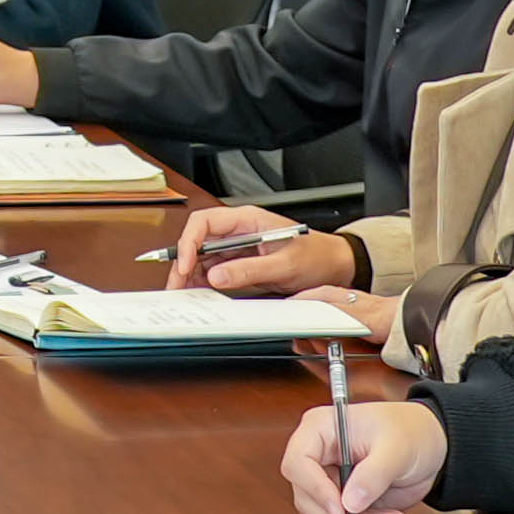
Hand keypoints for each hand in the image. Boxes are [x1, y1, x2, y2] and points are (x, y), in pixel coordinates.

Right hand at [171, 203, 360, 294]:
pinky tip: (198, 293)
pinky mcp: (241, 263)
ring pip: (202, 257)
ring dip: (190, 275)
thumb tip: (217, 276)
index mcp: (247, 219)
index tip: (186, 265)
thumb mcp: (284, 265)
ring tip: (184, 293)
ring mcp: (238, 247)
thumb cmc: (317, 256)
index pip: (204, 223)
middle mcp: (238, 231)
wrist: (335, 266)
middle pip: (198, 241)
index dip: (189, 243)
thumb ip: (249, 270)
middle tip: (177, 286)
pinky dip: (203, 282)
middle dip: (184, 263)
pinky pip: (214, 270)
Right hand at [290, 396, 450, 513]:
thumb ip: (373, 474)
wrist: (432, 444)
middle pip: (305, 494)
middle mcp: (319, 454)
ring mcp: (330, 477)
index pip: (298, 462)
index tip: (340, 508)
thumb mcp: (395, 448)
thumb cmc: (411, 430)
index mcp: (321, 429)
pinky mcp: (343, 497)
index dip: (314, 488)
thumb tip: (350, 502)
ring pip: (323, 512)